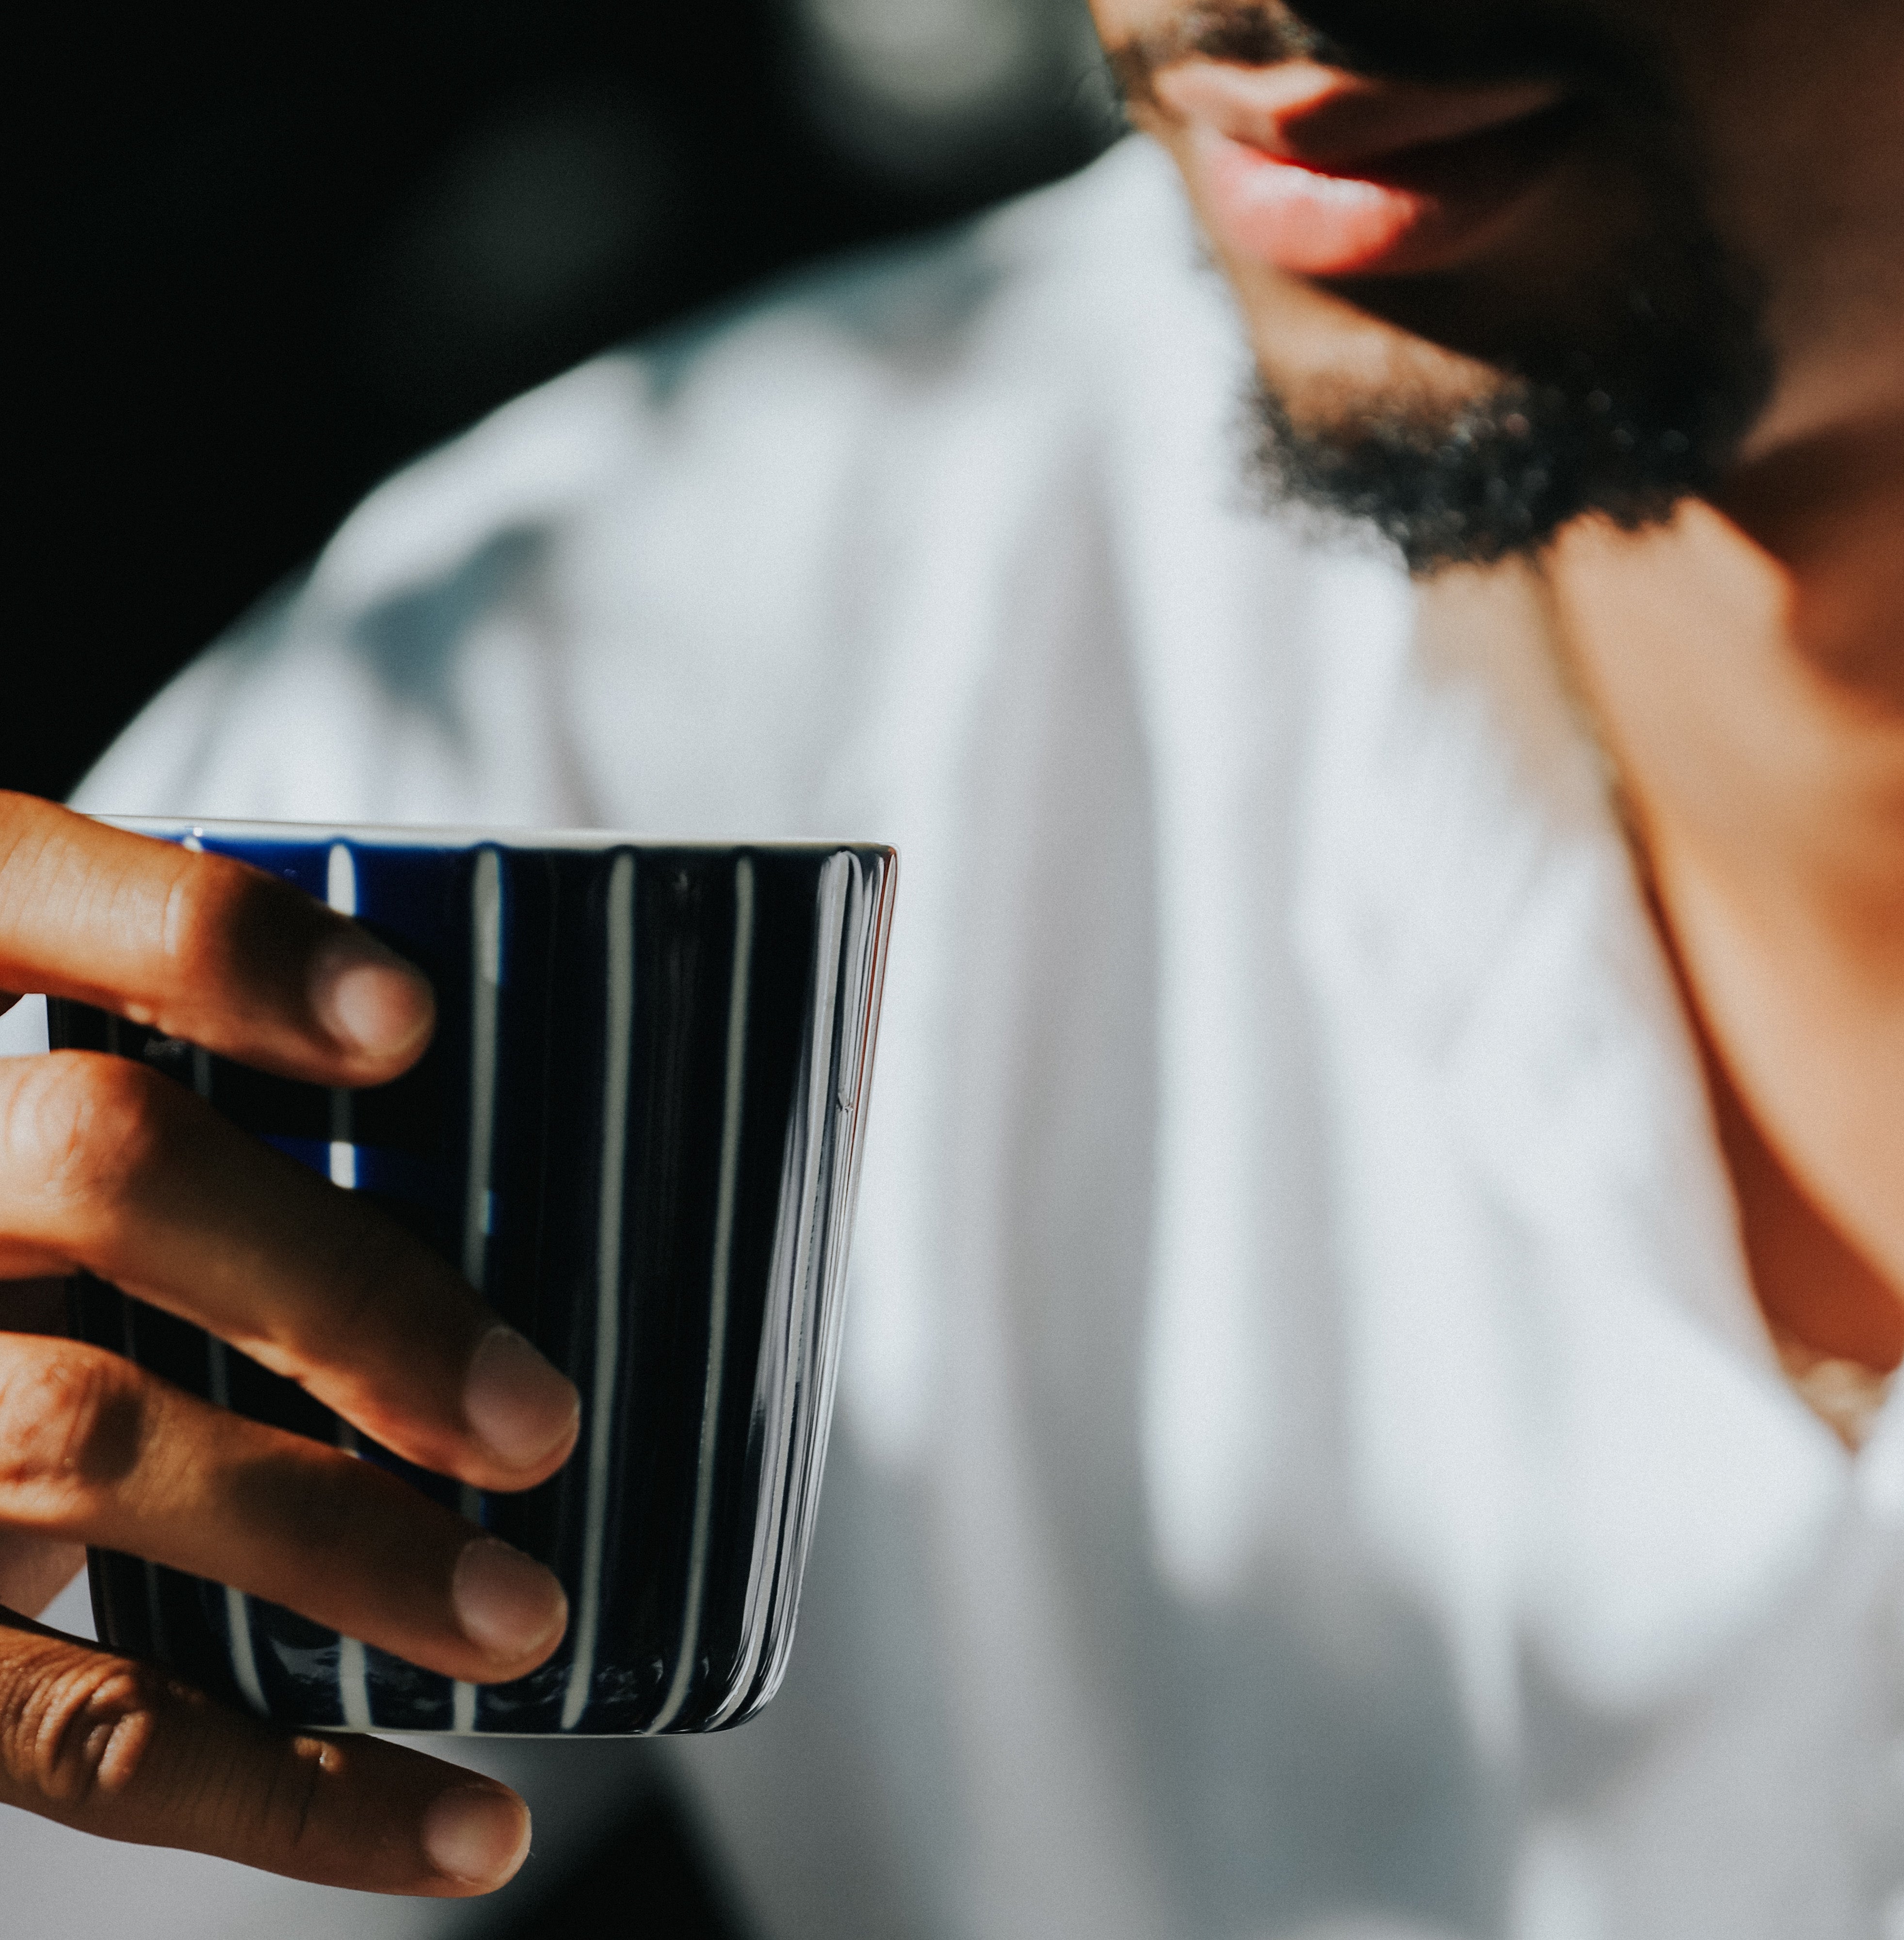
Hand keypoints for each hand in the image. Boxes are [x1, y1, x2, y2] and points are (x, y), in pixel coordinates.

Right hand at [0, 793, 580, 1894]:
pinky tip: (467, 1829)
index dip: (209, 944)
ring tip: (528, 1619)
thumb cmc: (29, 1220)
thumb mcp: (63, 1112)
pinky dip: (284, 1798)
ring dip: (334, 1548)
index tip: (413, 1019)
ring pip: (82, 1443)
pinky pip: (64, 1728)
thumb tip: (550, 1136)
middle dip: (338, 1288)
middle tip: (534, 1411)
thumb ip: (219, 1099)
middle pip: (99, 1170)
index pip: (30, 897)